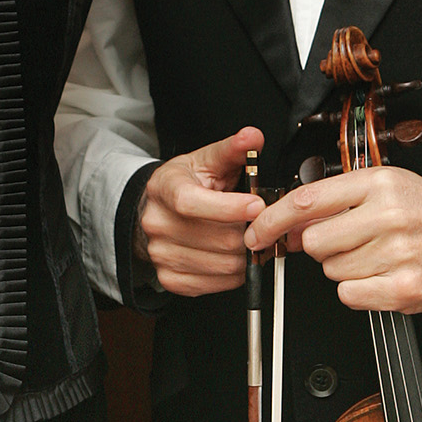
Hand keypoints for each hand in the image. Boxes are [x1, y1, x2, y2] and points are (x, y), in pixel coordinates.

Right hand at [135, 127, 265, 296]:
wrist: (156, 211)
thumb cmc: (184, 184)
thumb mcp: (205, 160)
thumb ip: (232, 149)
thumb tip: (252, 137)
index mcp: (165, 188)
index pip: (191, 203)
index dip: (228, 208)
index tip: (256, 205)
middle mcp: (158, 223)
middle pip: (217, 238)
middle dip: (250, 232)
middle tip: (264, 223)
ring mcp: (162, 254)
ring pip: (222, 264)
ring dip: (247, 255)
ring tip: (252, 238)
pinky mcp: (171, 279)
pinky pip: (216, 284)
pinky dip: (235, 273)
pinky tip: (235, 255)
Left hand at [243, 168, 421, 312]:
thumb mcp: (382, 187)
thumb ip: (333, 201)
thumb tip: (285, 225)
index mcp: (378, 183)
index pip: (307, 200)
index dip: (273, 219)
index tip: (258, 232)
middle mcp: (388, 215)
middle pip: (314, 241)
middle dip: (322, 246)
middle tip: (349, 241)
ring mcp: (397, 253)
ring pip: (332, 271)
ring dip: (345, 268)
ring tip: (376, 256)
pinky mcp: (404, 288)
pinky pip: (349, 295)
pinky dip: (358, 290)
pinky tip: (380, 275)